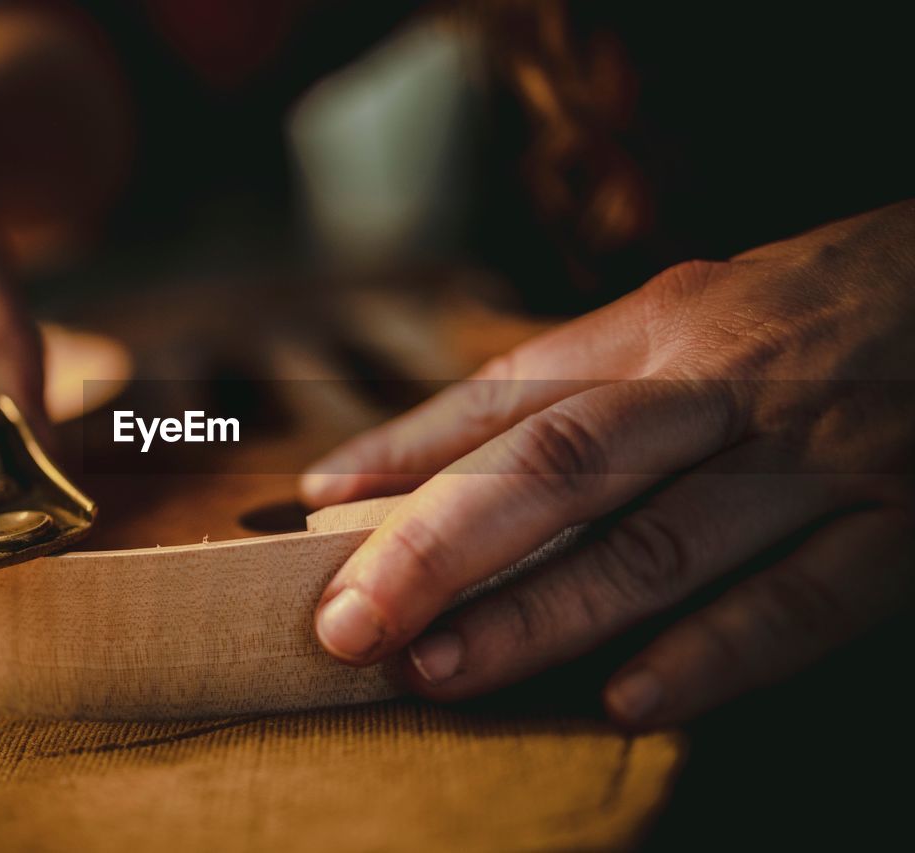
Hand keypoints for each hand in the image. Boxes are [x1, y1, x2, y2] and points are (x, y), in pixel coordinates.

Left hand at [301, 202, 914, 727]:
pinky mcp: (899, 524)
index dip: (402, 452)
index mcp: (665, 326)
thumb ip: (575, 376)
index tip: (312, 506)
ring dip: (538, 616)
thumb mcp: (694, 306)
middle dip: (438, 549)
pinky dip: (710, 656)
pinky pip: (798, 604)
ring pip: (655, 545)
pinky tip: (625, 700)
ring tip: (438, 668)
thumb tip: (430, 447)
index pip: (507, 395)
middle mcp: (723, 387)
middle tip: (347, 620)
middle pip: (557, 468)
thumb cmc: (815, 305)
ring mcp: (810, 457)